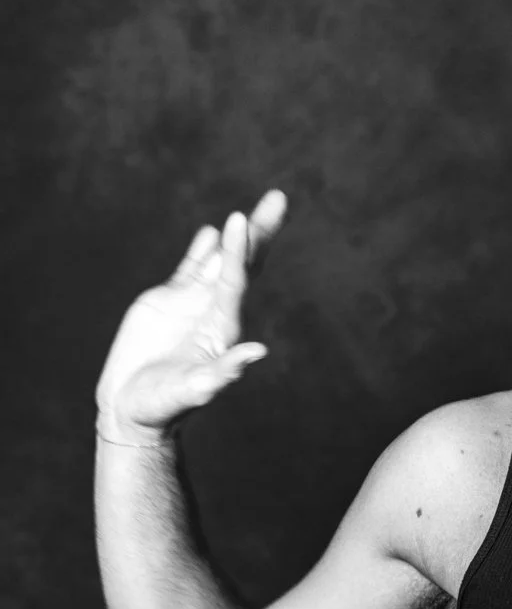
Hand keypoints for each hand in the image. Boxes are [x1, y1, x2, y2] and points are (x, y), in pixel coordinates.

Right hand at [95, 191, 287, 441]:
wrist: (133, 410)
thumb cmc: (164, 406)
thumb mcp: (195, 390)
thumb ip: (225, 372)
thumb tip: (259, 352)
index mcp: (223, 327)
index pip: (235, 280)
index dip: (238, 251)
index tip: (239, 221)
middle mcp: (214, 310)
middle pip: (241, 262)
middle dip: (259, 231)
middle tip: (280, 197)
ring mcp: (192, 304)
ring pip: (217, 260)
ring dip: (236, 235)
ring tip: (252, 209)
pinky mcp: (168, 304)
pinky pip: (190, 269)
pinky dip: (202, 250)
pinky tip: (213, 232)